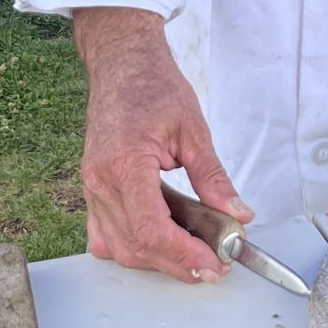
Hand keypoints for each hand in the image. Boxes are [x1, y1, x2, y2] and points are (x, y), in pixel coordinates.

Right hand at [74, 7, 251, 284]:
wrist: (121, 63)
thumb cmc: (153, 86)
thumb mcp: (193, 128)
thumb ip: (213, 177)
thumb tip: (237, 214)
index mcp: (125, 164)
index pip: (151, 229)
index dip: (183, 255)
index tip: (213, 264)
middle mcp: (101, 181)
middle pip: (136, 246)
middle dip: (177, 263)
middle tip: (213, 263)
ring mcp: (91, 187)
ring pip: (119, 247)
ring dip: (156, 259)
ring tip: (193, 252)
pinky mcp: (91, 189)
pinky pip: (103, 235)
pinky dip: (130, 247)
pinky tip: (157, 243)